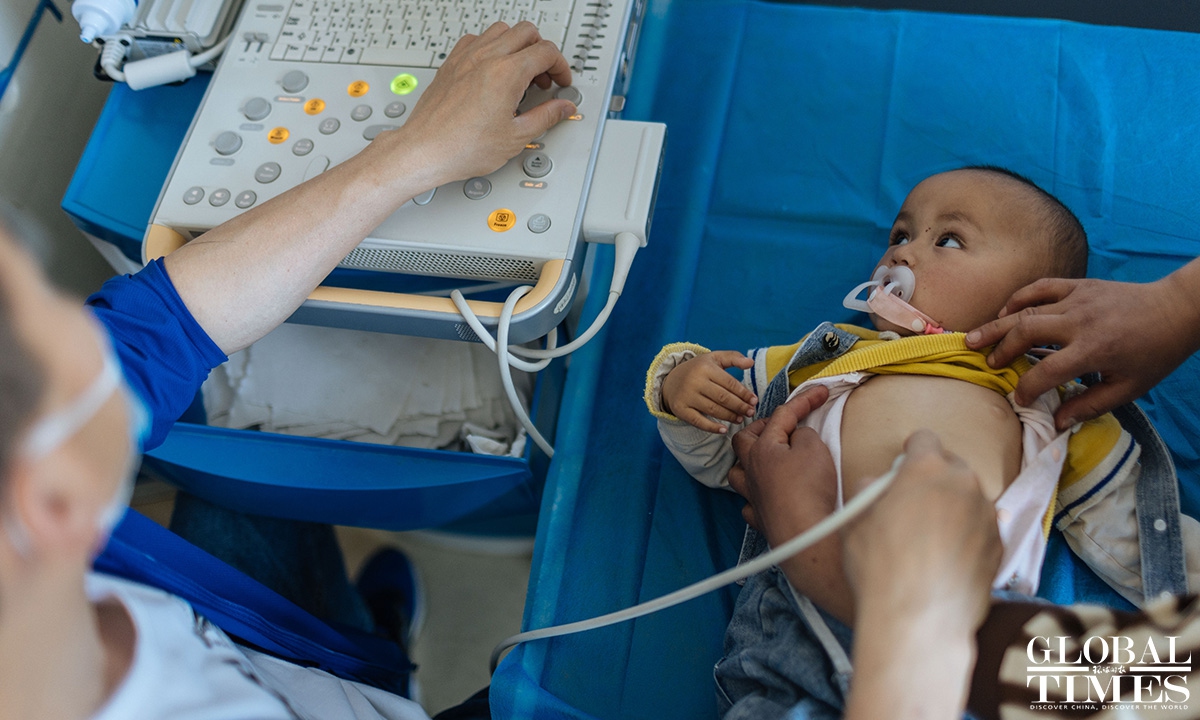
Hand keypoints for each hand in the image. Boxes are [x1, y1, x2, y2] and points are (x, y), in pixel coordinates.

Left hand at [399, 22, 574, 185]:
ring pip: (501, 30)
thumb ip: (545, 117)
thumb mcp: (516, 136)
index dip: (561, 66)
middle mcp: (485, 57)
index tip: (560, 82)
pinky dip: (491, 47)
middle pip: (527, 32)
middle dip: (542, 51)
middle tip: (543, 76)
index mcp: (506, 73)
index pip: (546, 52)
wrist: (426, 150)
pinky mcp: (451, 63)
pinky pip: (476, 39)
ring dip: (517, 45)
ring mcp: (465, 57)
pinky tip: (492, 68)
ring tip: (520, 71)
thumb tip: (563, 107)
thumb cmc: (462, 146)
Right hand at [661, 351, 756, 432]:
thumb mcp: (714, 358)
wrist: (670, 380)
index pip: (729, 383)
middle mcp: (695, 381)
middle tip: (750, 412)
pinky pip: (698, 421)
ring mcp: (686, 396)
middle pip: (722, 397)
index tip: (754, 400)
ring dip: (729, 416)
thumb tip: (751, 362)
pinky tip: (724, 430)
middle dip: (739, 406)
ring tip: (740, 419)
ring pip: (713, 410)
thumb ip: (733, 358)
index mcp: (705, 368)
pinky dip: (711, 427)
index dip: (744, 393)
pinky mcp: (680, 409)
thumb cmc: (698, 369)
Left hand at [728, 385, 854, 619]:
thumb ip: (803, 436)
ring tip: (764, 460)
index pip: (782, 416)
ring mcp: (752, 496)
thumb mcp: (814, 449)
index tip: (821, 390)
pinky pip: (749, 503)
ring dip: (748, 462)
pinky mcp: (760, 519)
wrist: (805, 534)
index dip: (803, 400)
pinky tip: (767, 496)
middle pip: (743, 441)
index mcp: (763, 449)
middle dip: (759, 429)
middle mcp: (751, 471)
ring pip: (737, 473)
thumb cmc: (809, 487)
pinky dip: (756, 496)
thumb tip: (796, 438)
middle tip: (781, 426)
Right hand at [842, 430, 999, 631]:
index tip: (902, 469)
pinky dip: (967, 536)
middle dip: (934, 479)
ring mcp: (987, 515)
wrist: (918, 619)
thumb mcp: (854, 521)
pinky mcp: (999, 546)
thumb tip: (876, 486)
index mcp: (926, 469)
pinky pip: (981, 528)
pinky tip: (946, 560)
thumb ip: (868, 491)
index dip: (910, 452)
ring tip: (930, 540)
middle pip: (952, 466)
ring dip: (953, 508)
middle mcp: (964, 484)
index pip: (924, 438)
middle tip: (913, 506)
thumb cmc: (879, 567)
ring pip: (969, 498)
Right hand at [965, 268, 1199, 429]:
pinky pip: (1041, 288)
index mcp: (1093, 350)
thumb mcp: (1128, 388)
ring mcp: (1077, 300)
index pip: (1046, 372)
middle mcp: (1079, 322)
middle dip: (999, 350)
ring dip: (997, 325)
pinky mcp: (1079, 285)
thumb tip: (1057, 422)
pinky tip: (1005, 312)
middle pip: (1025, 332)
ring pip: (1026, 310)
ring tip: (974, 338)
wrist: (1176, 310)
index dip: (1026, 389)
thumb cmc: (1154, 353)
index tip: (1018, 399)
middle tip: (983, 363)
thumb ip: (1090, 405)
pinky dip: (1018, 298)